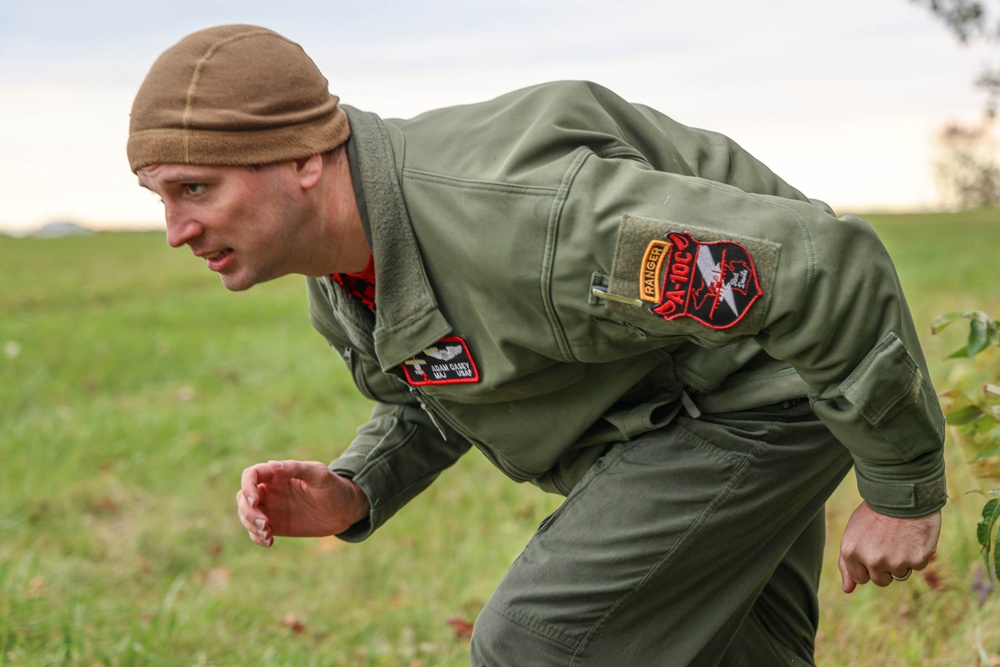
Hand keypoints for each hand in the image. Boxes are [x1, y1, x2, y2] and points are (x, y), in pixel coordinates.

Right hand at [235, 460, 370, 546]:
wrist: (345, 510)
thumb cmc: (334, 487)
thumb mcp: (319, 475)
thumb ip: (297, 469)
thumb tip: (272, 465)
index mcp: (278, 474)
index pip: (251, 475)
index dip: (248, 486)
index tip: (256, 501)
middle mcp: (271, 490)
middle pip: (243, 497)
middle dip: (248, 511)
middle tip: (266, 523)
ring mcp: (271, 508)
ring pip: (246, 515)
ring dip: (250, 525)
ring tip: (268, 533)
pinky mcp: (275, 525)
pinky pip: (255, 531)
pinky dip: (256, 537)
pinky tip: (269, 541)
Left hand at [838, 500, 940, 592]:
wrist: (901, 494)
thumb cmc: (875, 513)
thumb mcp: (854, 534)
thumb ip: (848, 563)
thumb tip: (847, 590)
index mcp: (850, 552)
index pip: (861, 578)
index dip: (868, 566)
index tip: (874, 550)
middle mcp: (871, 560)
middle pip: (881, 580)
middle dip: (885, 566)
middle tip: (888, 542)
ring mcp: (894, 562)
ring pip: (900, 574)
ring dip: (902, 560)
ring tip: (900, 537)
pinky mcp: (916, 560)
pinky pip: (918, 566)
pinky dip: (917, 554)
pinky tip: (913, 536)